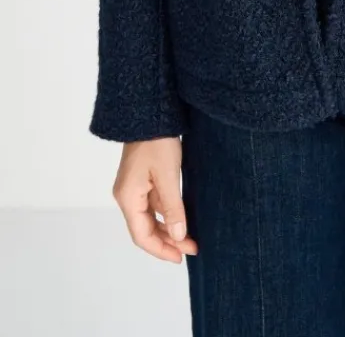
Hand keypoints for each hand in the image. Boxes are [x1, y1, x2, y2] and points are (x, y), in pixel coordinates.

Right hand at [112, 136, 198, 261]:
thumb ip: (173, 208)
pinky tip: (182, 218)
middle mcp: (127, 196)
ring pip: (150, 218)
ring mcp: (134, 188)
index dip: (161, 250)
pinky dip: (167, 214)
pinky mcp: (142, 179)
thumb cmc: (157, 141)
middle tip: (192, 248)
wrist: (149, 112)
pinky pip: (153, 204)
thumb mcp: (167, 175)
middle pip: (145, 229)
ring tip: (191, 237)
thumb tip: (179, 236)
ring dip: (169, 228)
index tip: (181, 257)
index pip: (141, 236)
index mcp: (127, 198)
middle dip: (168, 241)